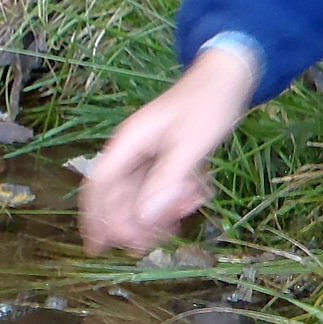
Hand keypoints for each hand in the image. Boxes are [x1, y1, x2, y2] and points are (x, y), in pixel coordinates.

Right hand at [79, 46, 258, 254]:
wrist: (228, 76)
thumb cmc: (208, 104)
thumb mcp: (190, 146)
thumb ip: (166, 181)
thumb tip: (143, 218)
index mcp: (129, 142)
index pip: (99, 184)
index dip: (94, 217)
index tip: (97, 247)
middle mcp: (132, 150)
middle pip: (118, 196)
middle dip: (133, 222)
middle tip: (153, 243)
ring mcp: (148, 155)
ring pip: (141, 196)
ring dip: (160, 211)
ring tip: (189, 208)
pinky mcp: (165, 159)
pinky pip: (160, 188)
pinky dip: (175, 198)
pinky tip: (197, 196)